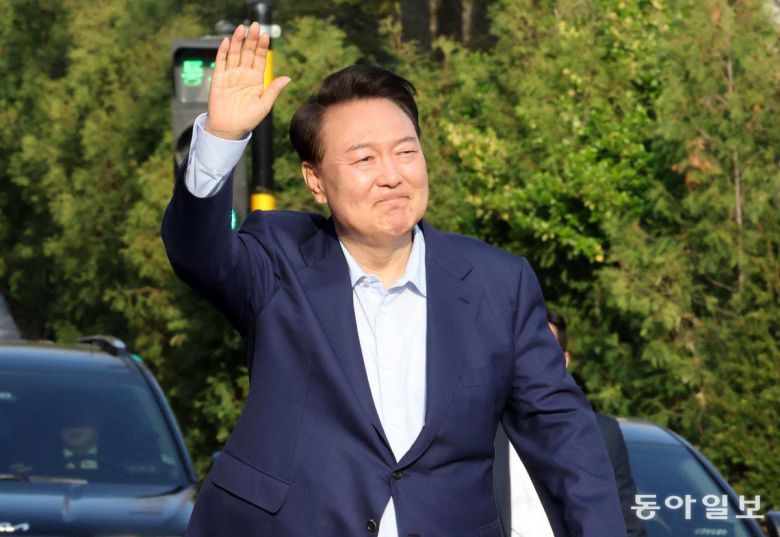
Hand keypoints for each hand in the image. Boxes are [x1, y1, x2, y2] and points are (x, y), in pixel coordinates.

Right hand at [204, 22, 291, 139]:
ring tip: (242, 28)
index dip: (262, 47)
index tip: (266, 36)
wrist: (229, 129)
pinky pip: (221, 62)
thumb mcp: (264, 105)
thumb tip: (288, 78)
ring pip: (235, 54)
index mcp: (256, 79)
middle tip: (255, 26)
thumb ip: (273, 90)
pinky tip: (228, 41)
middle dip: (252, 39)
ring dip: (238, 41)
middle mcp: (243, 74)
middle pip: (248, 52)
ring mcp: (231, 75)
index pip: (260, 59)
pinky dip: (223, 51)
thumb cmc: (248, 119)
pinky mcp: (218, 78)